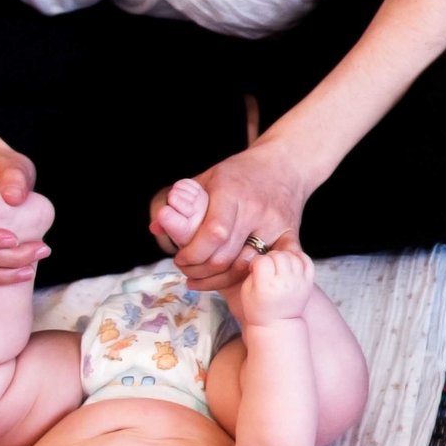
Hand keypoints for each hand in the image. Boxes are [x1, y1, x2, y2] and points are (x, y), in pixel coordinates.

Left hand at [164, 141, 313, 291]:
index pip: (213, 233)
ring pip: (246, 264)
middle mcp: (256, 209)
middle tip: (189, 271)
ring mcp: (275, 223)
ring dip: (222, 278)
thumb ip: (180, 202)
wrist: (286, 164)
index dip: (193, 253)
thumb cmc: (241, 173)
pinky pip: (275, 263)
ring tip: (206, 278)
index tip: (180, 258)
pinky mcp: (290, 233)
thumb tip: (155, 227)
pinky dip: (258, 275)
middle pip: (226, 254)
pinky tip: (242, 280)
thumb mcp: (208, 178)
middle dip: (201, 270)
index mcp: (231, 192)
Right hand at [233, 239, 315, 325]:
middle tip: (267, 266)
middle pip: (278, 255)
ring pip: (293, 256)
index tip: (256, 268)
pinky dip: (299, 257)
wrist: (278, 324)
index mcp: (266, 286)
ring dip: (284, 256)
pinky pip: (307, 261)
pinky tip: (292, 261)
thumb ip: (252, 273)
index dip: (257, 261)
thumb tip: (260, 257)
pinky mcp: (308, 283)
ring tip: (278, 265)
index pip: (262, 260)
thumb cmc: (258, 309)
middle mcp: (284, 282)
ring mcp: (298, 282)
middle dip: (270, 257)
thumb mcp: (246, 292)